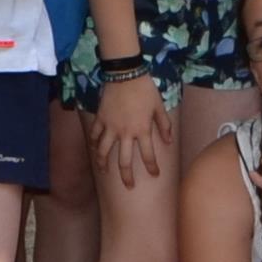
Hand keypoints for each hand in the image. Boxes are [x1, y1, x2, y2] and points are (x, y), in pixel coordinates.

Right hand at [97, 74, 169, 188]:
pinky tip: (95, 148)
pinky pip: (95, 135)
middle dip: (127, 177)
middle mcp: (125, 133)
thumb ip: (164, 126)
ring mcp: (110, 127)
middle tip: (129, 186)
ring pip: (104, 151)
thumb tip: (168, 142)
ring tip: (104, 172)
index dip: (152, 167)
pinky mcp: (101, 119)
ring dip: (104, 163)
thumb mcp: (159, 107)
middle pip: (124, 161)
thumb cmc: (145, 90)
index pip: (148, 155)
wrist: (125, 74)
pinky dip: (94, 143)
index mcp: (142, 130)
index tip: (155, 175)